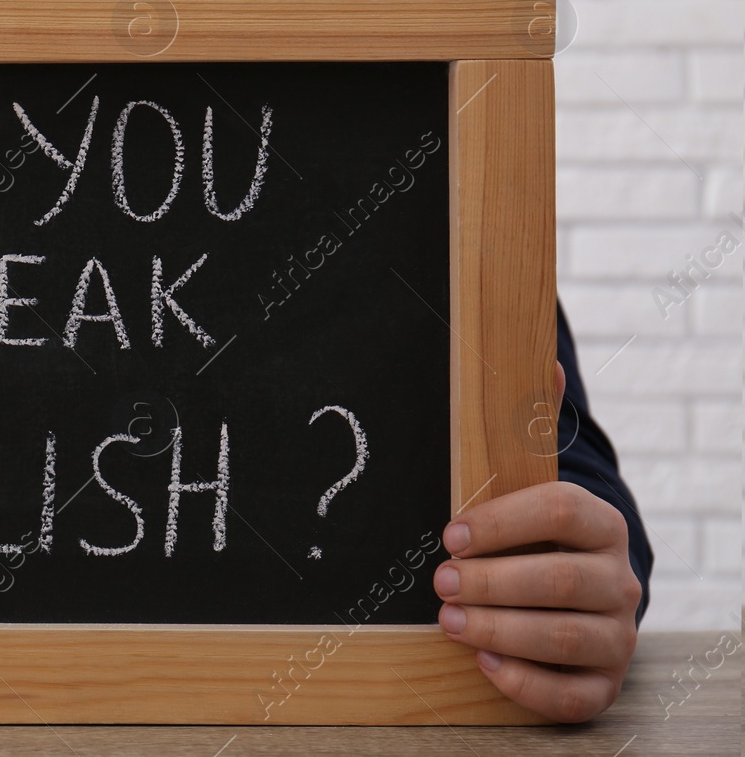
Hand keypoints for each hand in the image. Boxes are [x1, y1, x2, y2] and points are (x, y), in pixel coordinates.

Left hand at [434, 362, 641, 722]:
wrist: (574, 595)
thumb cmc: (533, 535)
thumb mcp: (528, 482)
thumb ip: (530, 430)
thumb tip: (540, 364)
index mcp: (599, 522)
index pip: (562, 510)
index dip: (505, 521)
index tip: (450, 531)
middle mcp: (618, 578)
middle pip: (563, 578)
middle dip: (495, 581)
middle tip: (440, 580)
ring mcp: (617, 634)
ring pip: (567, 635)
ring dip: (502, 628)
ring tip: (448, 619)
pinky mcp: (603, 682)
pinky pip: (574, 695)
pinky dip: (529, 684)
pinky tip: (485, 664)